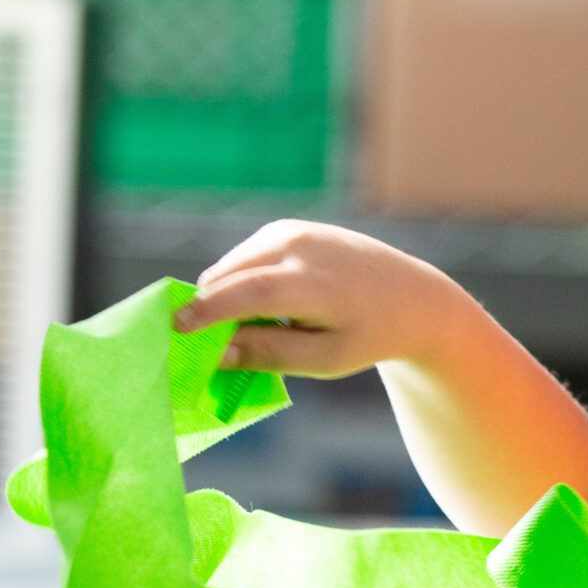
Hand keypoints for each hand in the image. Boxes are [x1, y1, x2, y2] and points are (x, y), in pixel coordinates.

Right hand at [173, 221, 466, 378]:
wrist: (411, 296)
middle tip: (197, 341)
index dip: (209, 310)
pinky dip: (242, 280)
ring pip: (233, 265)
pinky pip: (247, 256)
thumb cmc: (367, 335)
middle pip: (231, 275)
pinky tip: (268, 305)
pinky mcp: (289, 227)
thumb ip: (270, 354)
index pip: (249, 293)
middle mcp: (300, 247)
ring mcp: (294, 231)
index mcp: (314, 284)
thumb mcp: (324, 359)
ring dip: (226, 294)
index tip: (176, 327)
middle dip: (208, 306)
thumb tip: (217, 352)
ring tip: (256, 326)